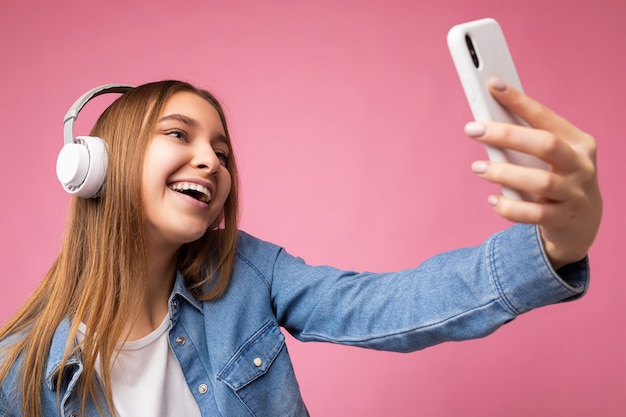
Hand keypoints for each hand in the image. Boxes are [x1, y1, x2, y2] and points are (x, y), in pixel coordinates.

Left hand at [465, 77, 601, 269]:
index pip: (545, 117)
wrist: (582, 223)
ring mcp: (574, 194)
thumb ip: (527, 142)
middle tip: (473, 129)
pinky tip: (493, 200)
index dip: (519, 101)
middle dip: (506, 135)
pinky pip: (532, 214)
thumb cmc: (558, 179)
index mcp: (577, 142)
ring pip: (539, 182)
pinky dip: (508, 207)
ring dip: (503, 173)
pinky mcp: (563, 220)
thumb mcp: (551, 158)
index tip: (493, 86)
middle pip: (545, 145)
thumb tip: (488, 122)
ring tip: (478, 167)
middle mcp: (580, 166)